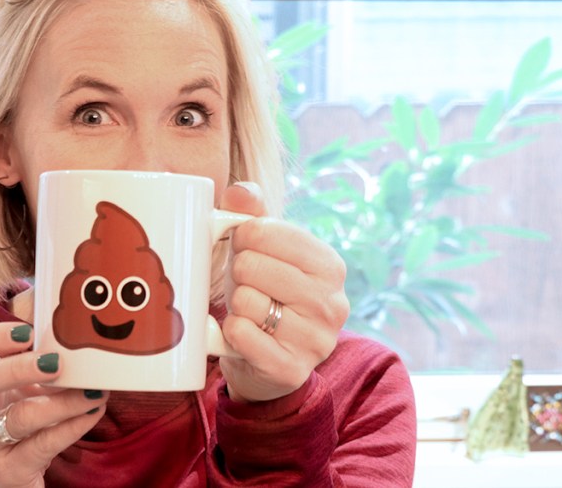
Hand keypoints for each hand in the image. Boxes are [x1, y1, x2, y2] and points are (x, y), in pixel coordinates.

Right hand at [0, 318, 108, 487]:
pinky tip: (92, 412)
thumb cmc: (8, 423)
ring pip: (19, 417)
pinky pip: (43, 445)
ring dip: (62, 402)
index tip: (28, 332)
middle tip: (56, 361)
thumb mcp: (10, 388)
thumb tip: (49, 302)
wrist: (1, 485)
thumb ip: (24, 353)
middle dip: (17, 368)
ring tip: (92, 391)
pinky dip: (72, 426)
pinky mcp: (7, 472)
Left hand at [217, 182, 349, 401]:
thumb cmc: (263, 292)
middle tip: (246, 286)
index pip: (265, 231)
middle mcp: (332, 303)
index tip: (245, 250)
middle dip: (237, 274)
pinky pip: (240, 334)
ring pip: (245, 302)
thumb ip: (251, 213)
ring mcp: (315, 340)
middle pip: (251, 266)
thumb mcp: (261, 250)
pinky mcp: (291, 370)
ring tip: (248, 312)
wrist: (264, 359)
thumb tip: (240, 192)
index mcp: (330, 265)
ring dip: (235, 305)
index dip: (242, 238)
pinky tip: (241, 333)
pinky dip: (230, 331)